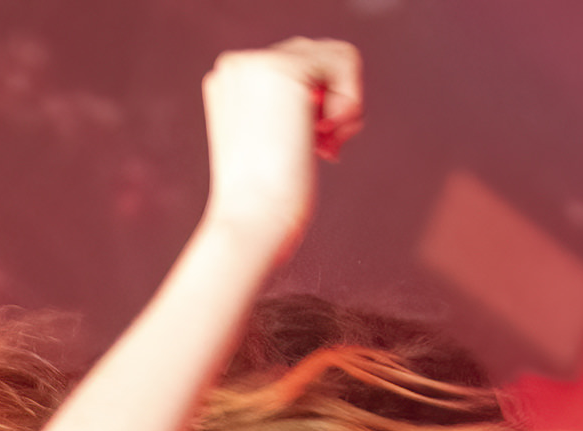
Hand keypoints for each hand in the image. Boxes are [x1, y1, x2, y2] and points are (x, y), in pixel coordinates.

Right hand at [201, 39, 362, 262]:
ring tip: (328, 144)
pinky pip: (346, 61)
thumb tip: (326, 98)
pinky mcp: (287, 68)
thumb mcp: (272, 146)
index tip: (314, 150)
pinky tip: (330, 134)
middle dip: (333, 106)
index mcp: (231, 83)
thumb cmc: (264, 204)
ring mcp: (259, 62)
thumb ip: (288, 112)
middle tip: (326, 150)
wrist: (251, 221)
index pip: (296, 70)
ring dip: (345, 104)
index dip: (317, 108)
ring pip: (335, 57)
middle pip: (317, 60)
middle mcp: (239, 65)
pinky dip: (351, 101)